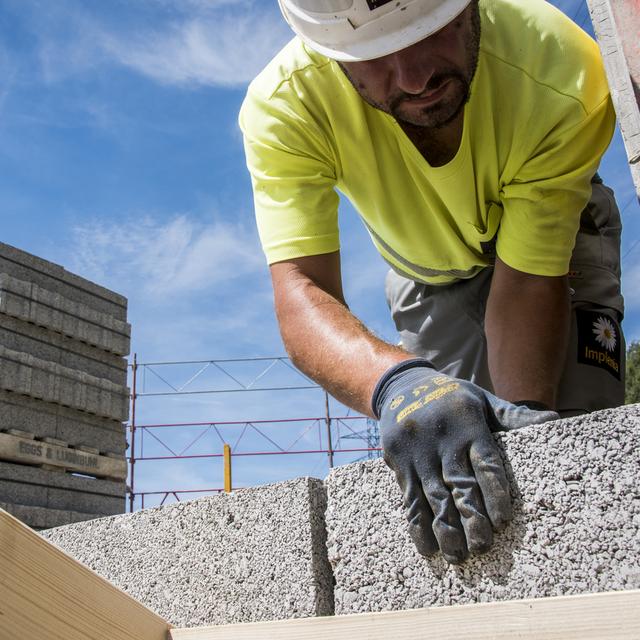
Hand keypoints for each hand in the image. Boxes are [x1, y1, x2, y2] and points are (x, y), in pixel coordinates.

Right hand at [372, 359, 558, 563]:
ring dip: (446, 529)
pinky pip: (408, 498)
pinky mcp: (397, 461)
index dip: (494, 493)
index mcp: (467, 423)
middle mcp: (441, 438)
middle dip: (472, 519)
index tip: (503, 522)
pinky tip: (428, 548)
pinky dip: (418, 526)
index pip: (484, 462)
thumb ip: (513, 416)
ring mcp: (417, 451)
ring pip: (433, 497)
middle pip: (459, 484)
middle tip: (483, 547)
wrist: (401, 386)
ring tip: (458, 557)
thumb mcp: (483, 400)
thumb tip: (553, 423)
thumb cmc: (452, 398)